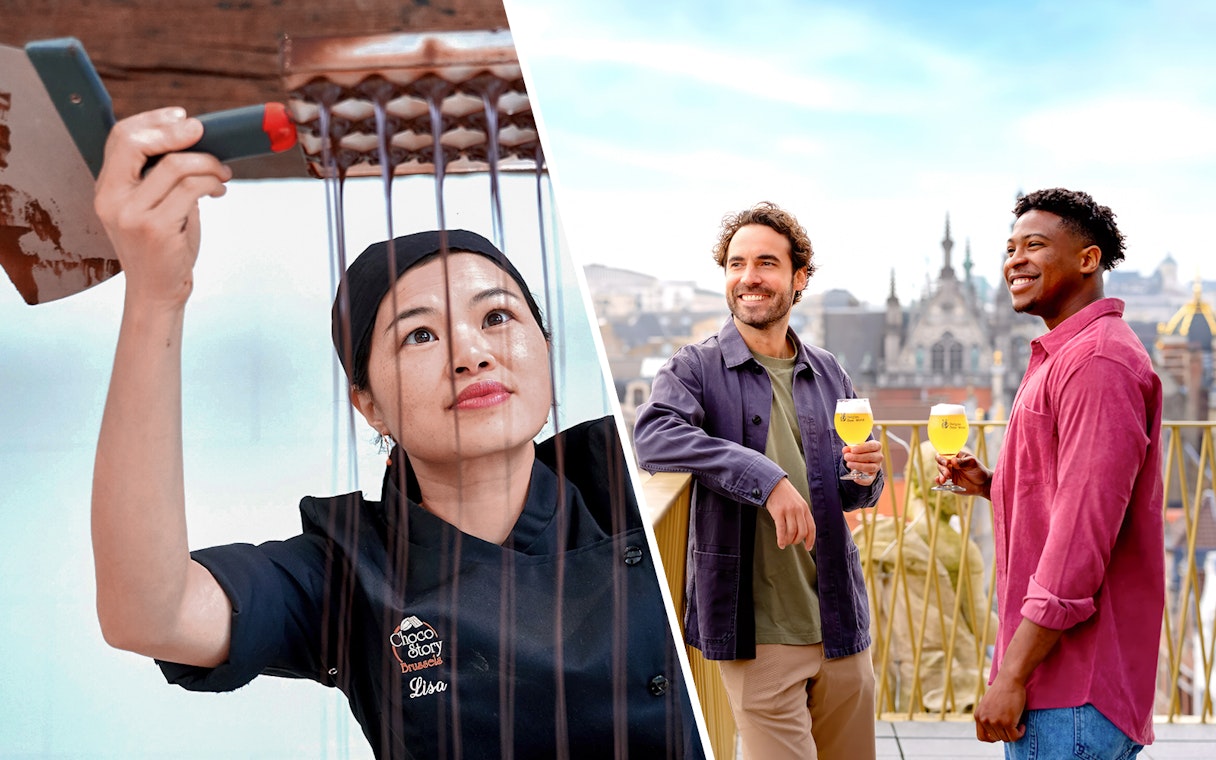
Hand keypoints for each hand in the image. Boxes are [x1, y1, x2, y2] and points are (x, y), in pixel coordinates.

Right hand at [94, 108, 231, 307]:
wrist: (158, 292)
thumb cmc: (163, 247)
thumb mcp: (153, 206)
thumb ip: (161, 177)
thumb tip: (194, 139)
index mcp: (106, 189)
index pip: (121, 137)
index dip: (153, 120)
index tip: (182, 117)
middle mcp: (112, 198)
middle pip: (138, 142)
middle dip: (177, 132)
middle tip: (205, 134)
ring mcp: (131, 214)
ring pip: (176, 165)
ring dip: (208, 163)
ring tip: (222, 173)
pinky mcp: (156, 228)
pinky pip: (192, 189)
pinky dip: (212, 183)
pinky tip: (219, 190)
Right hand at [764, 477, 814, 549]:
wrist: (773, 484)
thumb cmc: (785, 495)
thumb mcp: (798, 503)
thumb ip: (801, 515)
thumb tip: (802, 532)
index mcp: (805, 508)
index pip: (811, 528)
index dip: (810, 540)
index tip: (808, 547)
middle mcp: (798, 510)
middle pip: (802, 532)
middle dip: (797, 541)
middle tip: (792, 543)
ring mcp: (788, 511)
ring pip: (792, 532)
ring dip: (788, 541)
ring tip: (785, 542)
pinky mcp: (778, 512)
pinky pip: (781, 530)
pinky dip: (781, 539)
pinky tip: (780, 544)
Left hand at [842, 440, 881, 482]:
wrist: (862, 459)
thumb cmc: (859, 451)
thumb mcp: (854, 447)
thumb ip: (849, 448)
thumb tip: (845, 450)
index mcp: (876, 446)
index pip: (872, 446)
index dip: (862, 448)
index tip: (852, 450)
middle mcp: (879, 457)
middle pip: (870, 457)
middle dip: (857, 457)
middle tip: (847, 457)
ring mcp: (877, 467)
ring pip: (871, 468)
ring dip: (859, 466)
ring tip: (849, 464)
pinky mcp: (873, 476)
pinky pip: (870, 480)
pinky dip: (862, 481)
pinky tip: (855, 478)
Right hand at [935, 450, 991, 497]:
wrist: (983, 484)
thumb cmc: (978, 470)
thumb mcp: (972, 463)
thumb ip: (963, 462)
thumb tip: (952, 461)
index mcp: (954, 456)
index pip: (943, 454)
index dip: (942, 457)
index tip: (946, 462)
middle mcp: (950, 464)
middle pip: (940, 463)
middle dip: (942, 468)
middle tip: (948, 474)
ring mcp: (948, 473)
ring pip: (940, 472)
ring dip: (941, 475)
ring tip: (947, 479)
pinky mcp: (948, 482)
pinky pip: (941, 481)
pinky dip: (938, 481)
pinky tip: (940, 482)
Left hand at [974, 675, 1026, 742]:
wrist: (1010, 680)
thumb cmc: (1002, 691)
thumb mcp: (988, 705)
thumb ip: (987, 718)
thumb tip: (993, 735)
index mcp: (978, 716)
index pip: (982, 737)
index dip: (992, 738)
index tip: (1001, 733)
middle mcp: (984, 720)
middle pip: (996, 738)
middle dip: (1006, 733)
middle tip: (1012, 724)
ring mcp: (995, 722)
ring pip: (1006, 738)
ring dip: (1014, 733)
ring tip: (1017, 723)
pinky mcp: (1007, 722)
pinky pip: (1015, 736)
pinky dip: (1020, 733)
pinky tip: (1022, 725)